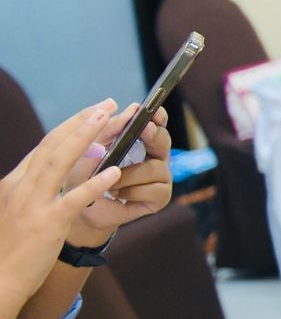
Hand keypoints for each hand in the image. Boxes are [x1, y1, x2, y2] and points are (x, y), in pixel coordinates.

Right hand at [0, 102, 123, 316]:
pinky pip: (74, 199)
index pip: (43, 147)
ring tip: (112, 119)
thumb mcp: (14, 212)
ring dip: (87, 137)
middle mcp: (19, 188)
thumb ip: (30, 189)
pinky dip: (94, 183)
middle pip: (53, 146)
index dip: (70, 127)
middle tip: (109, 104)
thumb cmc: (8, 250)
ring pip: (60, 162)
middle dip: (82, 122)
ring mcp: (32, 205)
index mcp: (12, 184)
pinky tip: (115, 171)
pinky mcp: (47, 225)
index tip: (92, 113)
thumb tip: (51, 169)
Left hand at [67, 105, 173, 244]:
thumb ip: (110, 130)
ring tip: (110, 182)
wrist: (79, 210)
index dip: (158, 117)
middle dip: (154, 135)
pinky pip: (153, 190)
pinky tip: (117, 194)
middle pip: (164, 141)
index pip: (157, 124)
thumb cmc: (85, 176)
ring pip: (156, 168)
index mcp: (141, 141)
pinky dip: (131, 191)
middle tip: (145, 129)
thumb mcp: (92, 149)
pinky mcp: (159, 198)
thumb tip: (131, 109)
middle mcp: (155, 157)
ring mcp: (160, 177)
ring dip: (129, 174)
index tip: (154, 111)